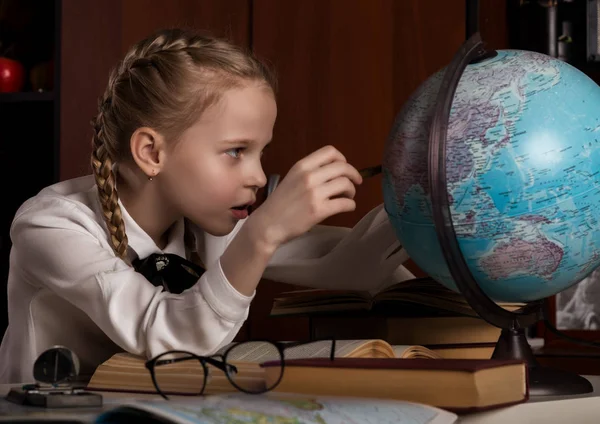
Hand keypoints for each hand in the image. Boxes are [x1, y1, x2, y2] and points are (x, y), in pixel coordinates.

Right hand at [247, 145, 362, 250]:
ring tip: (348, 196)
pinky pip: (345, 203)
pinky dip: (351, 205)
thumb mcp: (292, 179)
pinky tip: (347, 207)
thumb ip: (310, 172)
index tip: (344, 168)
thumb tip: (334, 171)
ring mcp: (314, 193)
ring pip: (346, 184)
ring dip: (352, 191)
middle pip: (342, 167)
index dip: (342, 159)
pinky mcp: (319, 210)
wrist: (268, 224)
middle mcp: (309, 176)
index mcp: (301, 166)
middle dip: (353, 175)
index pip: (330, 152)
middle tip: (356, 182)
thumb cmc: (280, 203)